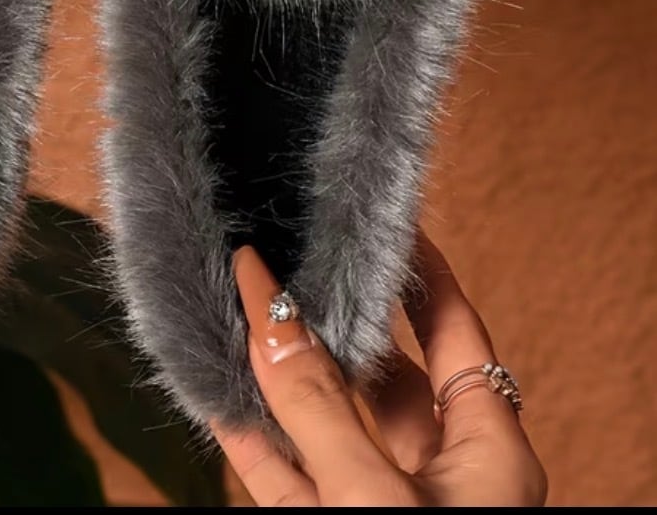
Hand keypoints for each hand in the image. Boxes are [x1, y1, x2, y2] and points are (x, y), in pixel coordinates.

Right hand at [214, 233, 546, 506]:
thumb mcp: (374, 494)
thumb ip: (318, 404)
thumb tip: (264, 304)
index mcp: (488, 454)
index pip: (457, 333)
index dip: (422, 272)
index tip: (381, 220)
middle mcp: (443, 477)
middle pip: (386, 375)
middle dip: (335, 321)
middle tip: (292, 260)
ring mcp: (386, 507)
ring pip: (330, 427)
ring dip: (282, 381)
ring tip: (240, 320)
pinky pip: (292, 478)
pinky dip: (255, 440)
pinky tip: (217, 398)